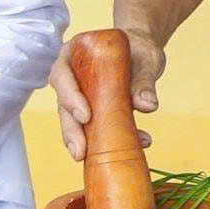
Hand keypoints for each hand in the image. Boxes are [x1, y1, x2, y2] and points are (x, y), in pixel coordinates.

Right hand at [49, 27, 162, 160]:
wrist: (143, 52)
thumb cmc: (138, 49)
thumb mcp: (145, 60)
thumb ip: (144, 81)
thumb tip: (148, 106)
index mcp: (72, 54)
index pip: (62, 76)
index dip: (70, 97)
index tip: (85, 116)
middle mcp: (70, 77)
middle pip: (64, 106)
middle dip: (71, 131)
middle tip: (81, 152)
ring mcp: (79, 97)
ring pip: (75, 123)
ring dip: (85, 142)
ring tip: (96, 159)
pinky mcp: (91, 113)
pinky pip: (93, 130)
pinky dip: (107, 142)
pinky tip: (132, 146)